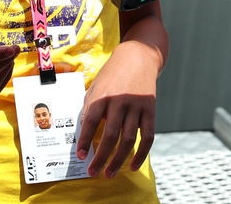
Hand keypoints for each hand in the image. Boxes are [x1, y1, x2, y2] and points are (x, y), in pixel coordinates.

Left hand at [77, 41, 157, 176]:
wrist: (138, 56)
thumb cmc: (112, 73)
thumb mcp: (96, 85)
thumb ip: (89, 107)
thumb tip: (83, 132)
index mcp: (103, 95)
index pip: (90, 122)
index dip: (85, 141)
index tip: (81, 156)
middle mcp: (120, 101)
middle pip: (110, 135)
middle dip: (100, 157)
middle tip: (93, 172)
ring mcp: (136, 106)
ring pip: (128, 140)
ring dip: (118, 160)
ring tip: (109, 174)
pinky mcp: (150, 110)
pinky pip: (147, 137)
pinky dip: (141, 154)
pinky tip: (133, 166)